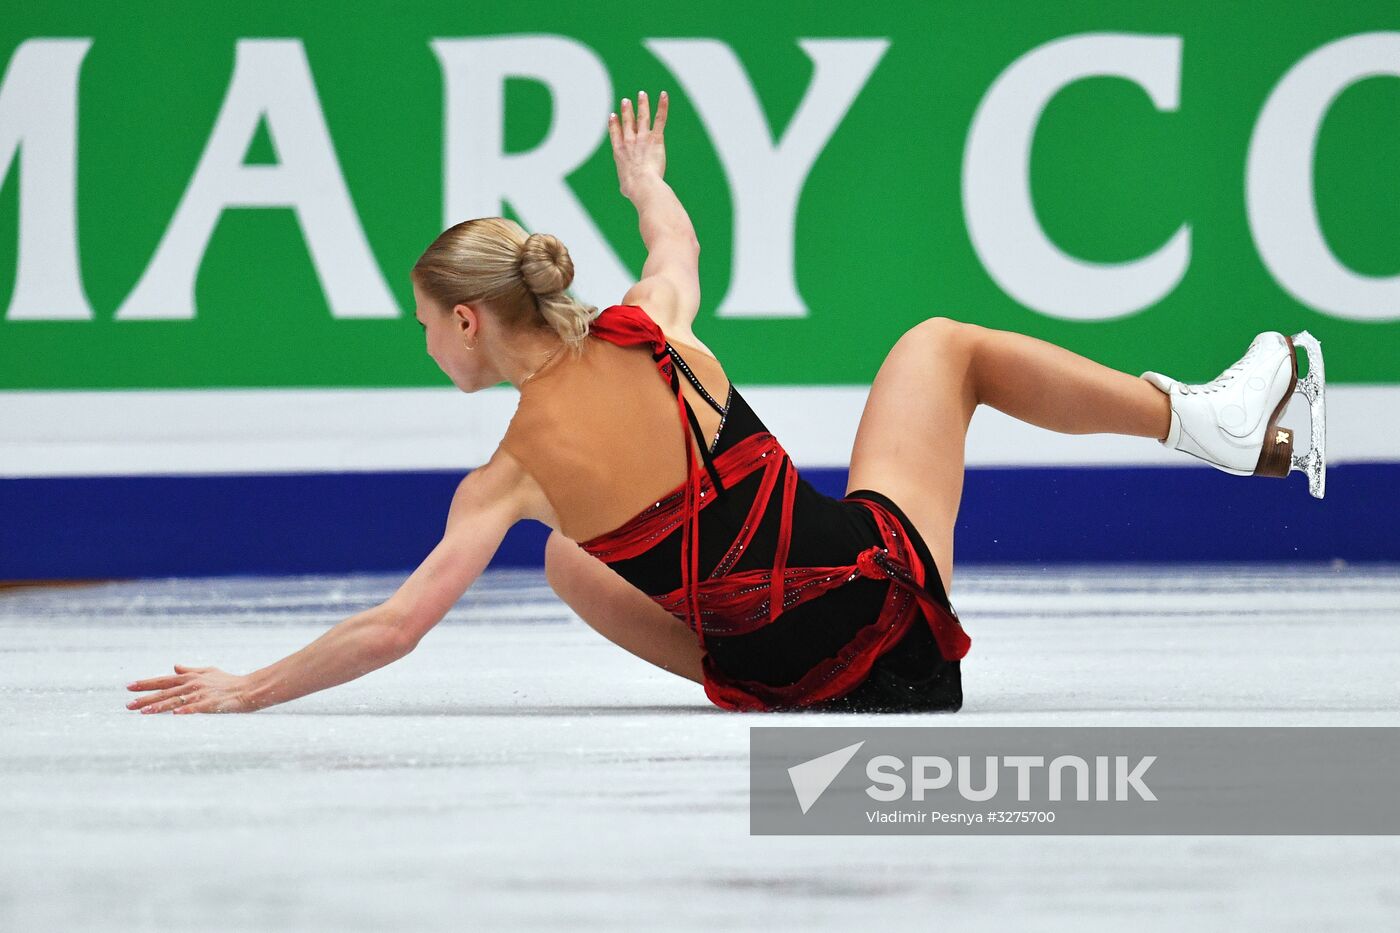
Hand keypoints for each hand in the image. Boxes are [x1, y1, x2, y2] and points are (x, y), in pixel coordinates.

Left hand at [126, 664, 258, 714]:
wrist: (248, 689)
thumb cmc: (228, 681)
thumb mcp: (208, 672)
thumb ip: (189, 670)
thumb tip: (174, 666)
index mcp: (190, 678)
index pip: (163, 681)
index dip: (146, 683)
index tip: (129, 687)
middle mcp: (192, 685)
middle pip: (164, 692)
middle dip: (145, 698)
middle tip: (128, 705)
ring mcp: (201, 695)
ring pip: (176, 701)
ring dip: (159, 707)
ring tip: (144, 712)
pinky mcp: (211, 704)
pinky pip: (196, 709)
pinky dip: (186, 711)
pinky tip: (176, 715)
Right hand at [609, 89, 668, 198]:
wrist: (642, 184)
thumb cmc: (634, 189)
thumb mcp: (625, 187)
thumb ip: (625, 185)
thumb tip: (627, 190)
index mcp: (619, 152)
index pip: (615, 133)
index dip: (614, 124)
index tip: (613, 116)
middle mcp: (629, 141)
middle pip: (627, 122)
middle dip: (627, 110)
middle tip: (626, 101)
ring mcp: (642, 138)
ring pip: (642, 116)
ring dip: (642, 104)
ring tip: (642, 94)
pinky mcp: (656, 138)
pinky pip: (660, 119)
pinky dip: (662, 106)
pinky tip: (663, 95)